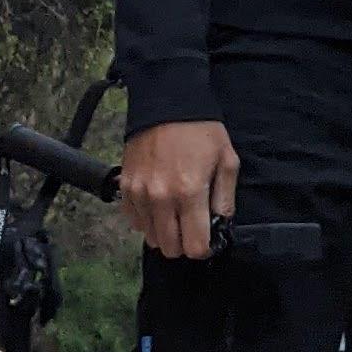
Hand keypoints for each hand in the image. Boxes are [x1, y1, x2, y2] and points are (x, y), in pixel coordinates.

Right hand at [118, 117, 238, 259]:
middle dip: (184, 244)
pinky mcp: (125, 187)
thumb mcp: (226, 160)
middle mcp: (161, 198)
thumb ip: (225, 198)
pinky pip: (134, 221)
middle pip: (170, 248)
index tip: (207, 237)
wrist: (166, 103)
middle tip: (192, 226)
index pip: (195, 246)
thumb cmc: (200, 130)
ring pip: (151, 237)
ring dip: (165, 232)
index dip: (204, 247)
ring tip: (175, 213)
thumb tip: (221, 225)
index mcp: (190, 193)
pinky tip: (158, 205)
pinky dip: (147, 220)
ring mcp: (139, 194)